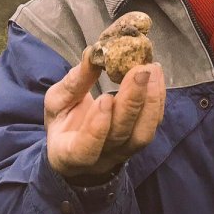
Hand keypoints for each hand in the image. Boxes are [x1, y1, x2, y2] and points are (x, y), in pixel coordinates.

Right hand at [45, 47, 165, 179]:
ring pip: (142, 134)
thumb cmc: (63, 121)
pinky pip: (152, 124)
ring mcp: (123, 153)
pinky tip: (156, 75)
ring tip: (152, 69)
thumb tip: (92, 54)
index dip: (96, 128)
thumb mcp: (57, 102)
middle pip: (120, 136)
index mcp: (69, 154)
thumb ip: (73, 83)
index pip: (85, 150)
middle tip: (139, 71)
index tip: (104, 98)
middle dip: (132, 102)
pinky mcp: (140, 141)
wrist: (76, 141)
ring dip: (151, 100)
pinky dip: (157, 99)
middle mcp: (100, 160)